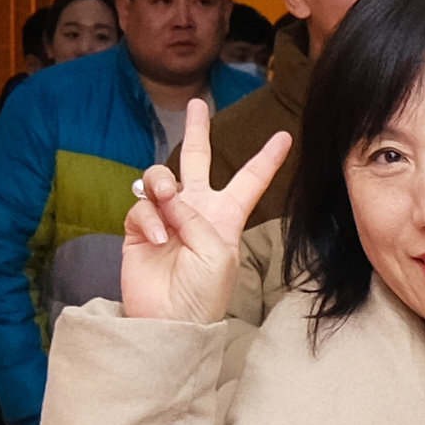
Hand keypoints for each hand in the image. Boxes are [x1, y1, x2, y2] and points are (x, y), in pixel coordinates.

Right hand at [116, 99, 289, 324]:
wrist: (171, 321)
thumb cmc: (204, 294)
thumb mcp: (217, 252)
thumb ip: (195, 216)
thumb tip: (166, 193)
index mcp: (226, 217)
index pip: (250, 181)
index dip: (266, 159)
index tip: (284, 137)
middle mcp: (196, 211)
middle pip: (197, 161)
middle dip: (198, 131)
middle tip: (196, 103)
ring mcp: (166, 218)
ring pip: (160, 177)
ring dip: (163, 181)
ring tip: (167, 196)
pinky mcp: (139, 230)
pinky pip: (141, 207)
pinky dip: (150, 218)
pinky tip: (160, 237)